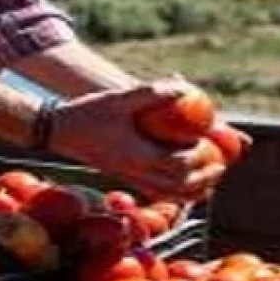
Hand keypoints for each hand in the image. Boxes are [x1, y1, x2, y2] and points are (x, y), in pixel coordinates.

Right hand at [46, 82, 226, 201]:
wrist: (58, 130)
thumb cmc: (89, 111)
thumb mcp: (120, 98)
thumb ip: (151, 92)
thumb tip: (183, 87)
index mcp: (136, 155)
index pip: (177, 166)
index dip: (200, 162)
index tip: (214, 150)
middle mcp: (133, 172)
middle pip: (177, 187)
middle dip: (203, 181)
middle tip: (221, 168)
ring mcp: (127, 177)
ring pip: (166, 193)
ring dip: (190, 190)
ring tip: (208, 181)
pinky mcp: (123, 176)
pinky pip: (153, 190)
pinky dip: (172, 190)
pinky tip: (180, 180)